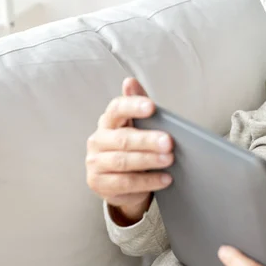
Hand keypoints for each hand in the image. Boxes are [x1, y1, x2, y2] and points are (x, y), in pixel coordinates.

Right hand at [86, 77, 173, 224]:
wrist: (120, 182)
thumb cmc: (131, 147)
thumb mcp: (137, 126)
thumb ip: (138, 104)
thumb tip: (130, 81)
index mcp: (108, 122)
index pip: (116, 109)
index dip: (133, 106)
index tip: (152, 107)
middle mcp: (98, 140)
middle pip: (123, 139)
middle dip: (147, 140)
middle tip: (168, 142)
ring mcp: (95, 163)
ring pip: (123, 161)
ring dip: (149, 160)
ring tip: (169, 160)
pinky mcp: (99, 183)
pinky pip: (125, 183)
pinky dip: (147, 181)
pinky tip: (164, 179)